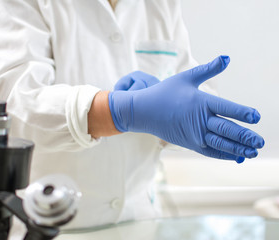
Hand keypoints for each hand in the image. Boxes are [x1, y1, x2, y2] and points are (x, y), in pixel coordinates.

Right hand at [109, 56, 264, 162]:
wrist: (143, 112)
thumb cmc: (164, 92)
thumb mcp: (185, 78)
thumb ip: (208, 69)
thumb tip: (227, 57)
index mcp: (200, 102)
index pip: (226, 108)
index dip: (242, 113)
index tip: (257, 117)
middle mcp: (199, 120)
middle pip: (227, 129)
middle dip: (245, 136)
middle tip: (260, 142)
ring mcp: (194, 134)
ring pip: (221, 143)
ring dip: (238, 148)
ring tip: (254, 152)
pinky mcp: (190, 144)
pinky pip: (211, 151)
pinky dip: (224, 155)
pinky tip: (237, 156)